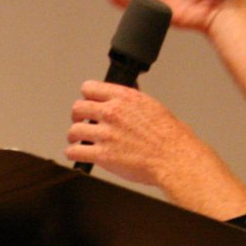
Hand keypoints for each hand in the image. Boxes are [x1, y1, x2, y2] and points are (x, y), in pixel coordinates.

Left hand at [66, 81, 199, 185]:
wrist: (173, 158)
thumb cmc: (170, 136)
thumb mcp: (152, 106)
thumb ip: (133, 102)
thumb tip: (126, 97)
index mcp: (124, 98)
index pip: (90, 88)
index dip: (86, 97)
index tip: (87, 103)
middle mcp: (112, 113)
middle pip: (77, 108)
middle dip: (77, 116)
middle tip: (79, 122)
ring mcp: (106, 134)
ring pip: (73, 130)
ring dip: (72, 137)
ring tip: (75, 141)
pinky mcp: (102, 155)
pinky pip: (74, 152)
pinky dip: (72, 154)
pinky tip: (76, 154)